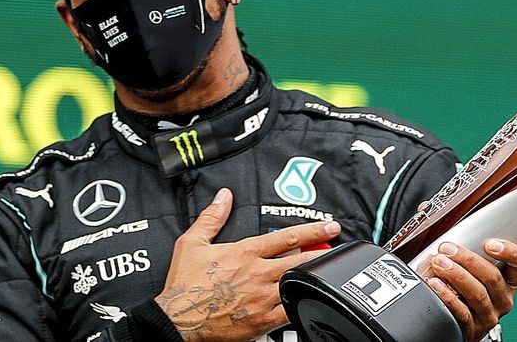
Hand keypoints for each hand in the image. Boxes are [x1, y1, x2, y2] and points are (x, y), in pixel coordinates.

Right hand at [155, 188, 339, 341]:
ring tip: (329, 272)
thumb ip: (211, 217)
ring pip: (298, 284)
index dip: (313, 230)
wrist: (177, 320)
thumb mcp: (192, 243)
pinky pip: (290, 311)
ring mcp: (262, 298)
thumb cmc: (184, 284)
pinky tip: (310, 298)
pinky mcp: (262, 321)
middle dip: (322, 252)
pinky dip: (302, 303)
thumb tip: (223, 196)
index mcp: (245, 252)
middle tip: (339, 246)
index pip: (287, 237)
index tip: (330, 226)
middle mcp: (258, 273)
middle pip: (300, 260)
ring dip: (315, 277)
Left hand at [427, 239, 516, 341]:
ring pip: (477, 293)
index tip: (489, 243)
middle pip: (493, 277)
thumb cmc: (465, 289)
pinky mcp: (472, 329)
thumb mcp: (474, 269)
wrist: (456, 324)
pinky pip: (462, 312)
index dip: (511, 252)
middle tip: (447, 249)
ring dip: (456, 275)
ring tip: (439, 263)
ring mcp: (489, 315)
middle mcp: (503, 299)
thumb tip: (438, 220)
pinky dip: (448, 296)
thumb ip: (468, 248)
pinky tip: (436, 284)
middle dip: (468, 259)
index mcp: (510, 281)